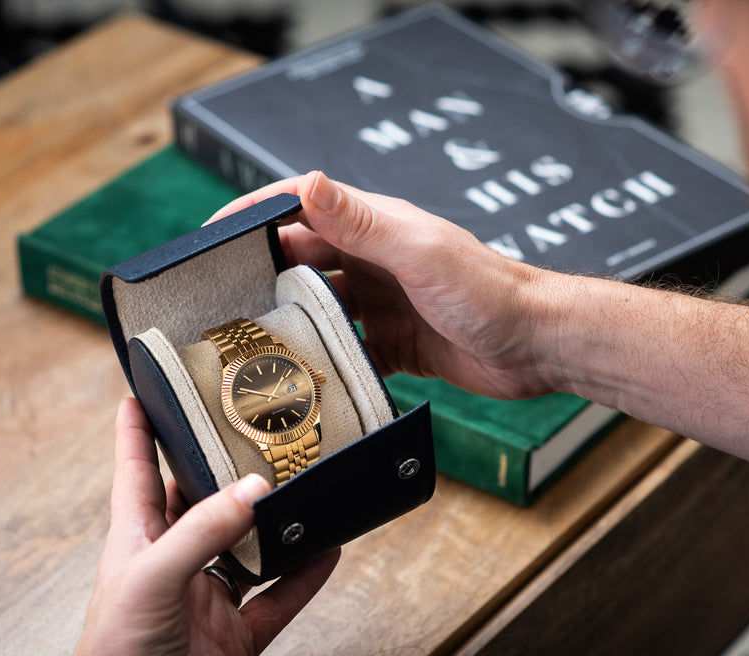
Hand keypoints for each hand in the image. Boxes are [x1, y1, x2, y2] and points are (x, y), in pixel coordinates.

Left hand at [59, 398, 338, 655]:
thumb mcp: (153, 579)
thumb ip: (203, 531)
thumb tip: (255, 491)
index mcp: (138, 540)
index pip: (136, 470)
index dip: (136, 430)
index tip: (143, 392)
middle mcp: (174, 562)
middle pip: (200, 501)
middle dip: (223, 469)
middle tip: (253, 433)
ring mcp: (207, 599)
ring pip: (248, 548)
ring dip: (275, 524)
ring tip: (303, 488)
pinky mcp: (236, 635)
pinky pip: (278, 597)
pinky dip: (305, 576)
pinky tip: (327, 552)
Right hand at [209, 171, 561, 399]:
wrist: (537, 344)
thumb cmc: (490, 291)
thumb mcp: (420, 252)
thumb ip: (362, 223)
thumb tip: (306, 183)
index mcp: (376, 228)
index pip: (301, 209)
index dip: (255, 215)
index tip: (211, 235)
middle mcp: (375, 262)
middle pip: (301, 263)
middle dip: (260, 277)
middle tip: (218, 304)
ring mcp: (384, 304)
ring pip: (320, 310)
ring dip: (290, 324)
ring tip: (249, 347)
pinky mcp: (396, 345)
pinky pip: (347, 351)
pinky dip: (324, 362)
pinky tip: (302, 379)